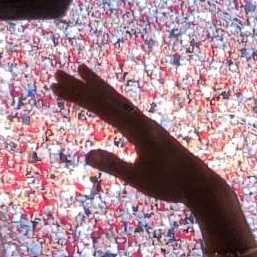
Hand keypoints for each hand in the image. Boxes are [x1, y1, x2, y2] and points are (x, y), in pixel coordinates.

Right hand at [52, 65, 230, 208]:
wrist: (201, 185)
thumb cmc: (170, 185)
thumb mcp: (138, 179)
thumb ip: (113, 166)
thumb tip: (86, 155)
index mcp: (139, 130)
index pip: (102, 108)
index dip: (77, 97)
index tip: (55, 86)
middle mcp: (143, 122)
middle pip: (108, 98)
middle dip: (81, 85)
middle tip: (57, 72)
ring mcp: (148, 125)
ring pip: (117, 99)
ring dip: (97, 85)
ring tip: (80, 70)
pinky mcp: (151, 131)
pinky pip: (125, 108)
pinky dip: (111, 98)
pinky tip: (106, 98)